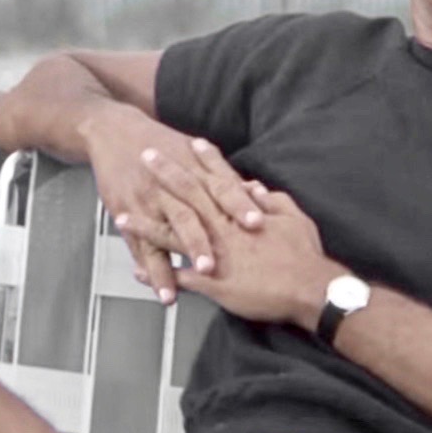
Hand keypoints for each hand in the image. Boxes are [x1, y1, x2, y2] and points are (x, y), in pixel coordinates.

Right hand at [78, 104, 264, 304]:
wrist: (115, 132)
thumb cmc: (161, 144)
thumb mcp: (192, 151)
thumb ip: (222, 175)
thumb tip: (256, 192)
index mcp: (192, 170)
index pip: (221, 188)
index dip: (239, 204)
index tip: (258, 222)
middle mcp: (170, 187)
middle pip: (191, 214)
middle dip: (206, 239)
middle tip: (221, 262)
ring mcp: (147, 203)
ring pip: (166, 232)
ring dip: (180, 257)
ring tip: (195, 278)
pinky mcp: (128, 216)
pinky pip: (141, 249)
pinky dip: (153, 272)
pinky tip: (164, 292)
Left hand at [119, 172, 342, 327]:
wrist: (310, 290)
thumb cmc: (304, 255)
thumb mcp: (293, 219)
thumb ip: (272, 201)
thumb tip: (254, 188)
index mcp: (242, 212)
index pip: (220, 178)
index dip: (205, 159)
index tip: (190, 142)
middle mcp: (223, 228)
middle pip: (188, 196)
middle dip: (165, 175)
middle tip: (146, 157)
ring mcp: (215, 254)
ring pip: (172, 235)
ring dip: (145, 225)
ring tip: (121, 216)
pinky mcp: (214, 283)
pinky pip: (179, 276)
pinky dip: (158, 273)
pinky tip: (137, 271)